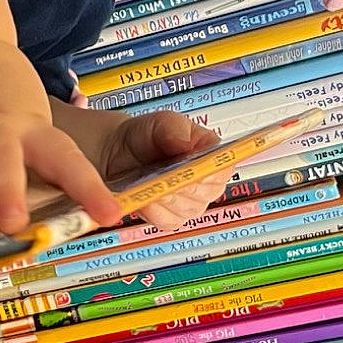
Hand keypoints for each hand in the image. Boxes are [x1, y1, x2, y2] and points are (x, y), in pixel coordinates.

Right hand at [0, 40, 120, 235]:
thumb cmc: (5, 108)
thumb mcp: (32, 132)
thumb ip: (45, 173)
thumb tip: (90, 219)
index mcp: (31, 134)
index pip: (67, 161)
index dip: (89, 187)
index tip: (112, 215)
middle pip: (7, 158)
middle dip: (10, 188)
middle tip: (16, 220)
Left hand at [86, 109, 224, 227]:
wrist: (119, 152)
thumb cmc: (147, 137)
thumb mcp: (160, 122)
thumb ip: (174, 128)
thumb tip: (185, 144)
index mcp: (211, 156)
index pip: (222, 167)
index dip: (210, 170)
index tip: (193, 168)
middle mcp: (206, 183)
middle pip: (205, 192)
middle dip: (185, 185)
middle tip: (167, 177)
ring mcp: (190, 203)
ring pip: (186, 208)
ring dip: (167, 198)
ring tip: (151, 186)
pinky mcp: (170, 218)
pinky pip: (168, 221)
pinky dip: (155, 212)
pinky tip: (145, 200)